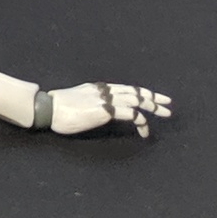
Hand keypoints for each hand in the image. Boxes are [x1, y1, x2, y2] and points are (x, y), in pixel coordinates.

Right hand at [45, 81, 172, 139]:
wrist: (48, 109)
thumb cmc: (58, 109)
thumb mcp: (78, 101)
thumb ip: (91, 101)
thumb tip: (99, 108)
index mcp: (98, 88)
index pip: (126, 88)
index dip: (142, 92)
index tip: (154, 97)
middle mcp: (104, 91)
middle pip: (135, 91)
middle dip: (153, 97)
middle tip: (168, 103)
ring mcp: (105, 100)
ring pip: (137, 100)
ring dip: (153, 106)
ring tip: (165, 114)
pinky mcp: (105, 111)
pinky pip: (130, 114)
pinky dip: (141, 120)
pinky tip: (144, 130)